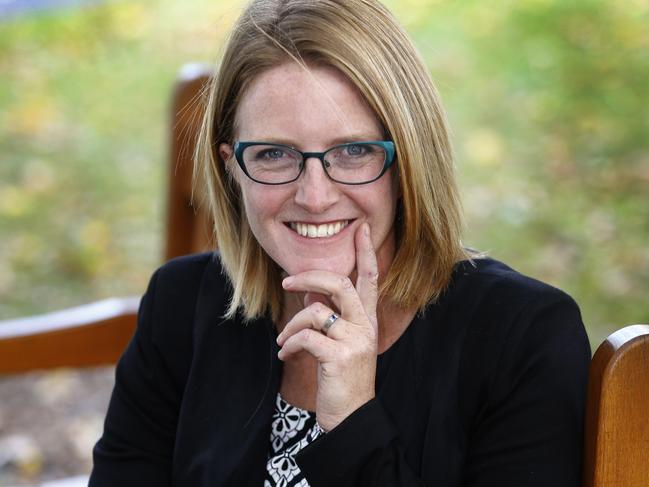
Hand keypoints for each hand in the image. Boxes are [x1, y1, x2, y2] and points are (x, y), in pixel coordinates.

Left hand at [277, 222, 379, 430]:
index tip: (363, 227)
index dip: (366, 251)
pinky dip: (289, 344)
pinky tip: (285, 355)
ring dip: (291, 324)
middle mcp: (365, 326)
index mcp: (367, 319)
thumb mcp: (339, 343)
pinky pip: (306, 337)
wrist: (350, 418)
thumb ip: (329, 315)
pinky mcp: (340, 357)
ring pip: (315, 311)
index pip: (370, 278)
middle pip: (339, 283)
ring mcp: (355, 341)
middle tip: (286, 280)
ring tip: (284, 340)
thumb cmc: (341, 377)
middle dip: (308, 276)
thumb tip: (308, 292)